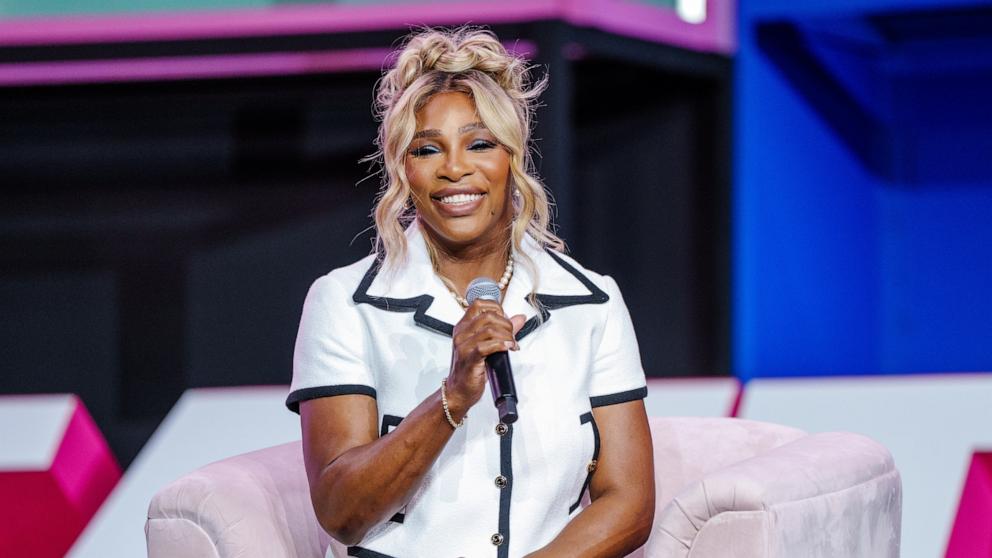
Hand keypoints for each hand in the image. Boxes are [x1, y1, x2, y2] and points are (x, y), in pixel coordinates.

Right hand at [445, 299, 525, 417]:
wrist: (458, 390)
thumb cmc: (470, 368)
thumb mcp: (486, 345)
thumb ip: (502, 329)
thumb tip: (519, 318)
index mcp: (463, 326)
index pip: (479, 304)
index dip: (497, 308)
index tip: (506, 319)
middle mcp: (461, 333)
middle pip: (488, 315)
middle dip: (506, 324)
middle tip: (512, 336)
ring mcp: (464, 346)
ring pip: (490, 329)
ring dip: (507, 336)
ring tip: (511, 344)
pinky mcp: (469, 359)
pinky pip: (487, 346)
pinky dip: (502, 345)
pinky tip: (508, 348)